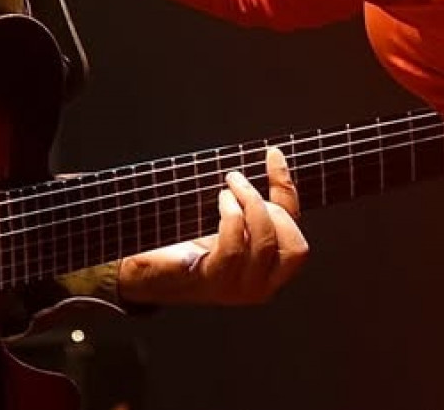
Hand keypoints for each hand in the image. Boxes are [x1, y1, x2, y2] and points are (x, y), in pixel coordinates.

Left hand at [115, 148, 308, 306]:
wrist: (146, 272)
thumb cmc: (187, 244)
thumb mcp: (231, 219)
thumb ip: (256, 200)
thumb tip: (275, 158)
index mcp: (270, 274)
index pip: (297, 239)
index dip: (288, 192)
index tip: (272, 155)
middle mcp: (261, 288)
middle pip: (294, 246)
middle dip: (269, 205)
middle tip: (238, 184)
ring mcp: (238, 289)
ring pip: (265, 242)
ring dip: (249, 204)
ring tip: (226, 190)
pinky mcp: (212, 282)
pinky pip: (234, 248)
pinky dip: (231, 217)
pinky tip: (220, 203)